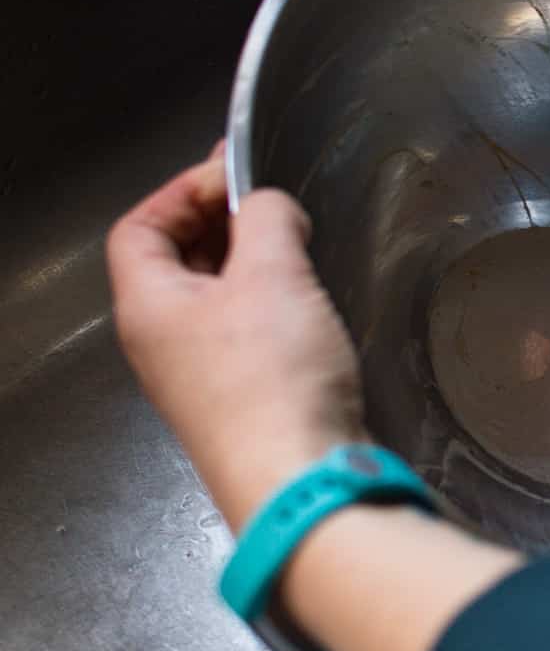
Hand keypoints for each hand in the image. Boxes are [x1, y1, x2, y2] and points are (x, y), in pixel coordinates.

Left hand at [107, 143, 365, 531]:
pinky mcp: (240, 398)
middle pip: (174, 260)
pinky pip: (243, 331)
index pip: (138, 227)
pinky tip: (310, 298)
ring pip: (213, 296)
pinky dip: (270, 301)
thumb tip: (270, 206)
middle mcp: (161, 341)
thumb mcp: (273, 272)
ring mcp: (199, 374)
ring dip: (251, 261)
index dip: (182, 190)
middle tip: (273, 201)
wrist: (301, 475)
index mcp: (147, 306)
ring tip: (298, 243)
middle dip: (221, 221)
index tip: (237, 175)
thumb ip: (267, 217)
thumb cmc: (274, 375)